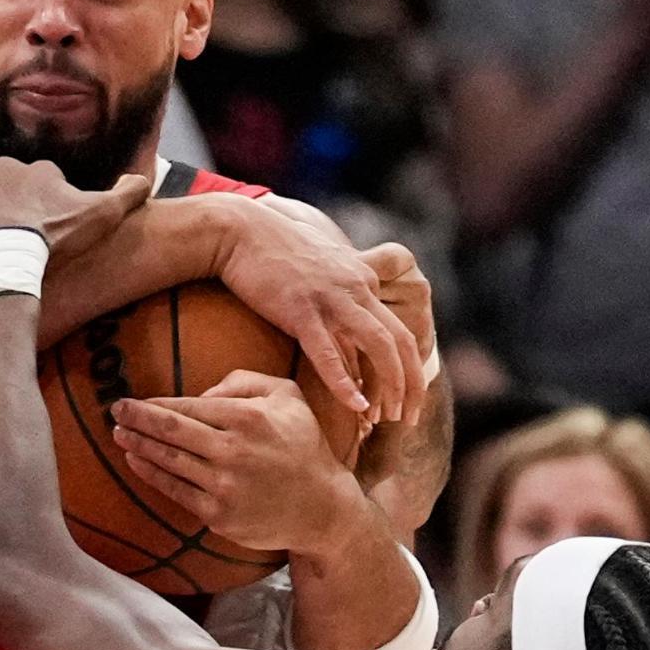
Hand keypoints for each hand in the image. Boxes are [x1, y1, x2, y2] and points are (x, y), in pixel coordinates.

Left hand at [0, 157, 150, 258]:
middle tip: (13, 232)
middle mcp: (6, 164)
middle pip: (9, 182)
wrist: (6, 258)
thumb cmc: (53, 238)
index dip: (43, 205)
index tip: (42, 227)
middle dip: (11, 202)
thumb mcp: (101, 218)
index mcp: (39, 169)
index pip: (41, 181)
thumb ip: (127, 195)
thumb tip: (145, 180)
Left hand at [110, 370, 370, 555]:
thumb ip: (245, 380)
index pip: (188, 407)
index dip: (154, 404)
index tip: (130, 400)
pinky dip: (150, 474)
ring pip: (168, 461)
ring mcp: (225, 485)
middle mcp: (234, 450)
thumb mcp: (287, 396)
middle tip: (114, 411)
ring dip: (137, 445)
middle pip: (170, 431)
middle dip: (136, 418)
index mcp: (248, 417)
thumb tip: (200, 394)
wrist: (322, 507)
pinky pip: (175, 490)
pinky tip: (135, 461)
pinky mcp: (218, 515)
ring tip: (118, 434)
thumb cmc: (302, 445)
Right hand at [214, 200, 421, 421]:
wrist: (238, 230)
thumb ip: (335, 296)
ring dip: (391, 386)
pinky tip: (356, 406)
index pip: (397, 331)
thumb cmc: (270, 252)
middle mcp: (357, 289)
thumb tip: (339, 333)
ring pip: (379, 346)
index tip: (397, 399)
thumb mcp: (317, 269)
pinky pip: (330, 353)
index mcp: (362, 281)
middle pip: (401, 342)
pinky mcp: (301, 310)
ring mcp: (331, 299)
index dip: (403, 370)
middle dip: (411, 384)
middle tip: (407, 418)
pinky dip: (345, 383)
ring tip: (388, 419)